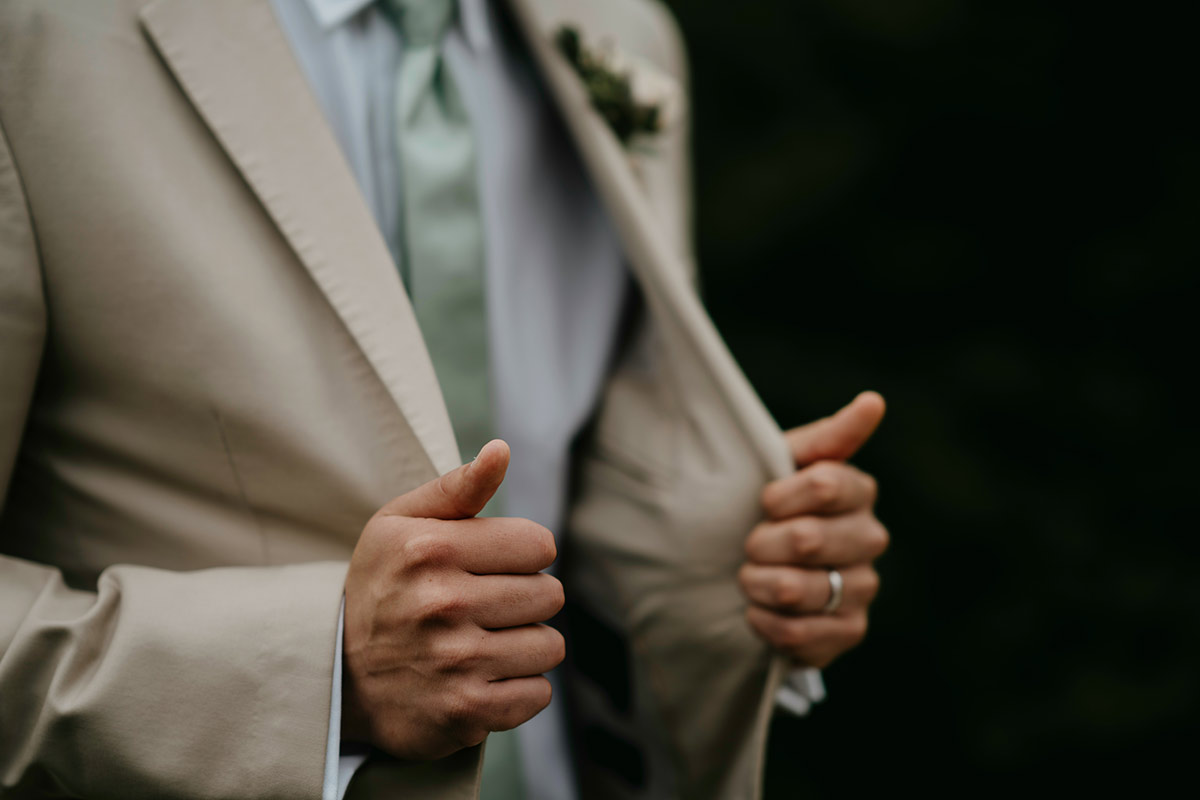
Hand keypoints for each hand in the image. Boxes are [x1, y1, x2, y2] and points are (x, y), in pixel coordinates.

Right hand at [341, 440, 565, 759]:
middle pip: (550, 595)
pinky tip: (482, 678)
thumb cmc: (381, 586)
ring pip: (550, 646)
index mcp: (432, 549)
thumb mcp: (400, 523)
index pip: (539, 545)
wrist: (335, 674)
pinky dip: (518, 689)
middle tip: (484, 608)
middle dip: (524, 600)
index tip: (490, 566)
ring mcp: (456, 662)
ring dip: (525, 646)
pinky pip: (538, 694)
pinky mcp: (466, 712)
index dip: (521, 555)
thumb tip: (501, 450)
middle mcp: (443, 604)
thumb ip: (458, 487)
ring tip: (483, 643)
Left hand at [740, 392, 888, 667]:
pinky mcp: (849, 632)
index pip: (824, 484)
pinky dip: (765, 622)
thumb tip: (874, 401)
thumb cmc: (769, 505)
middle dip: (761, 543)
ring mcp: (863, 588)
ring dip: (757, 583)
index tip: (764, 501)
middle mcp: (870, 538)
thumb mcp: (785, 462)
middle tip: (751, 544)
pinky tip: (756, 610)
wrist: (751, 566)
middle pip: (807, 539)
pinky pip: (800, 633)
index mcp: (857, 491)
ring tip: (748, 577)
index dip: (779, 497)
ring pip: (799, 589)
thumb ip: (827, 437)